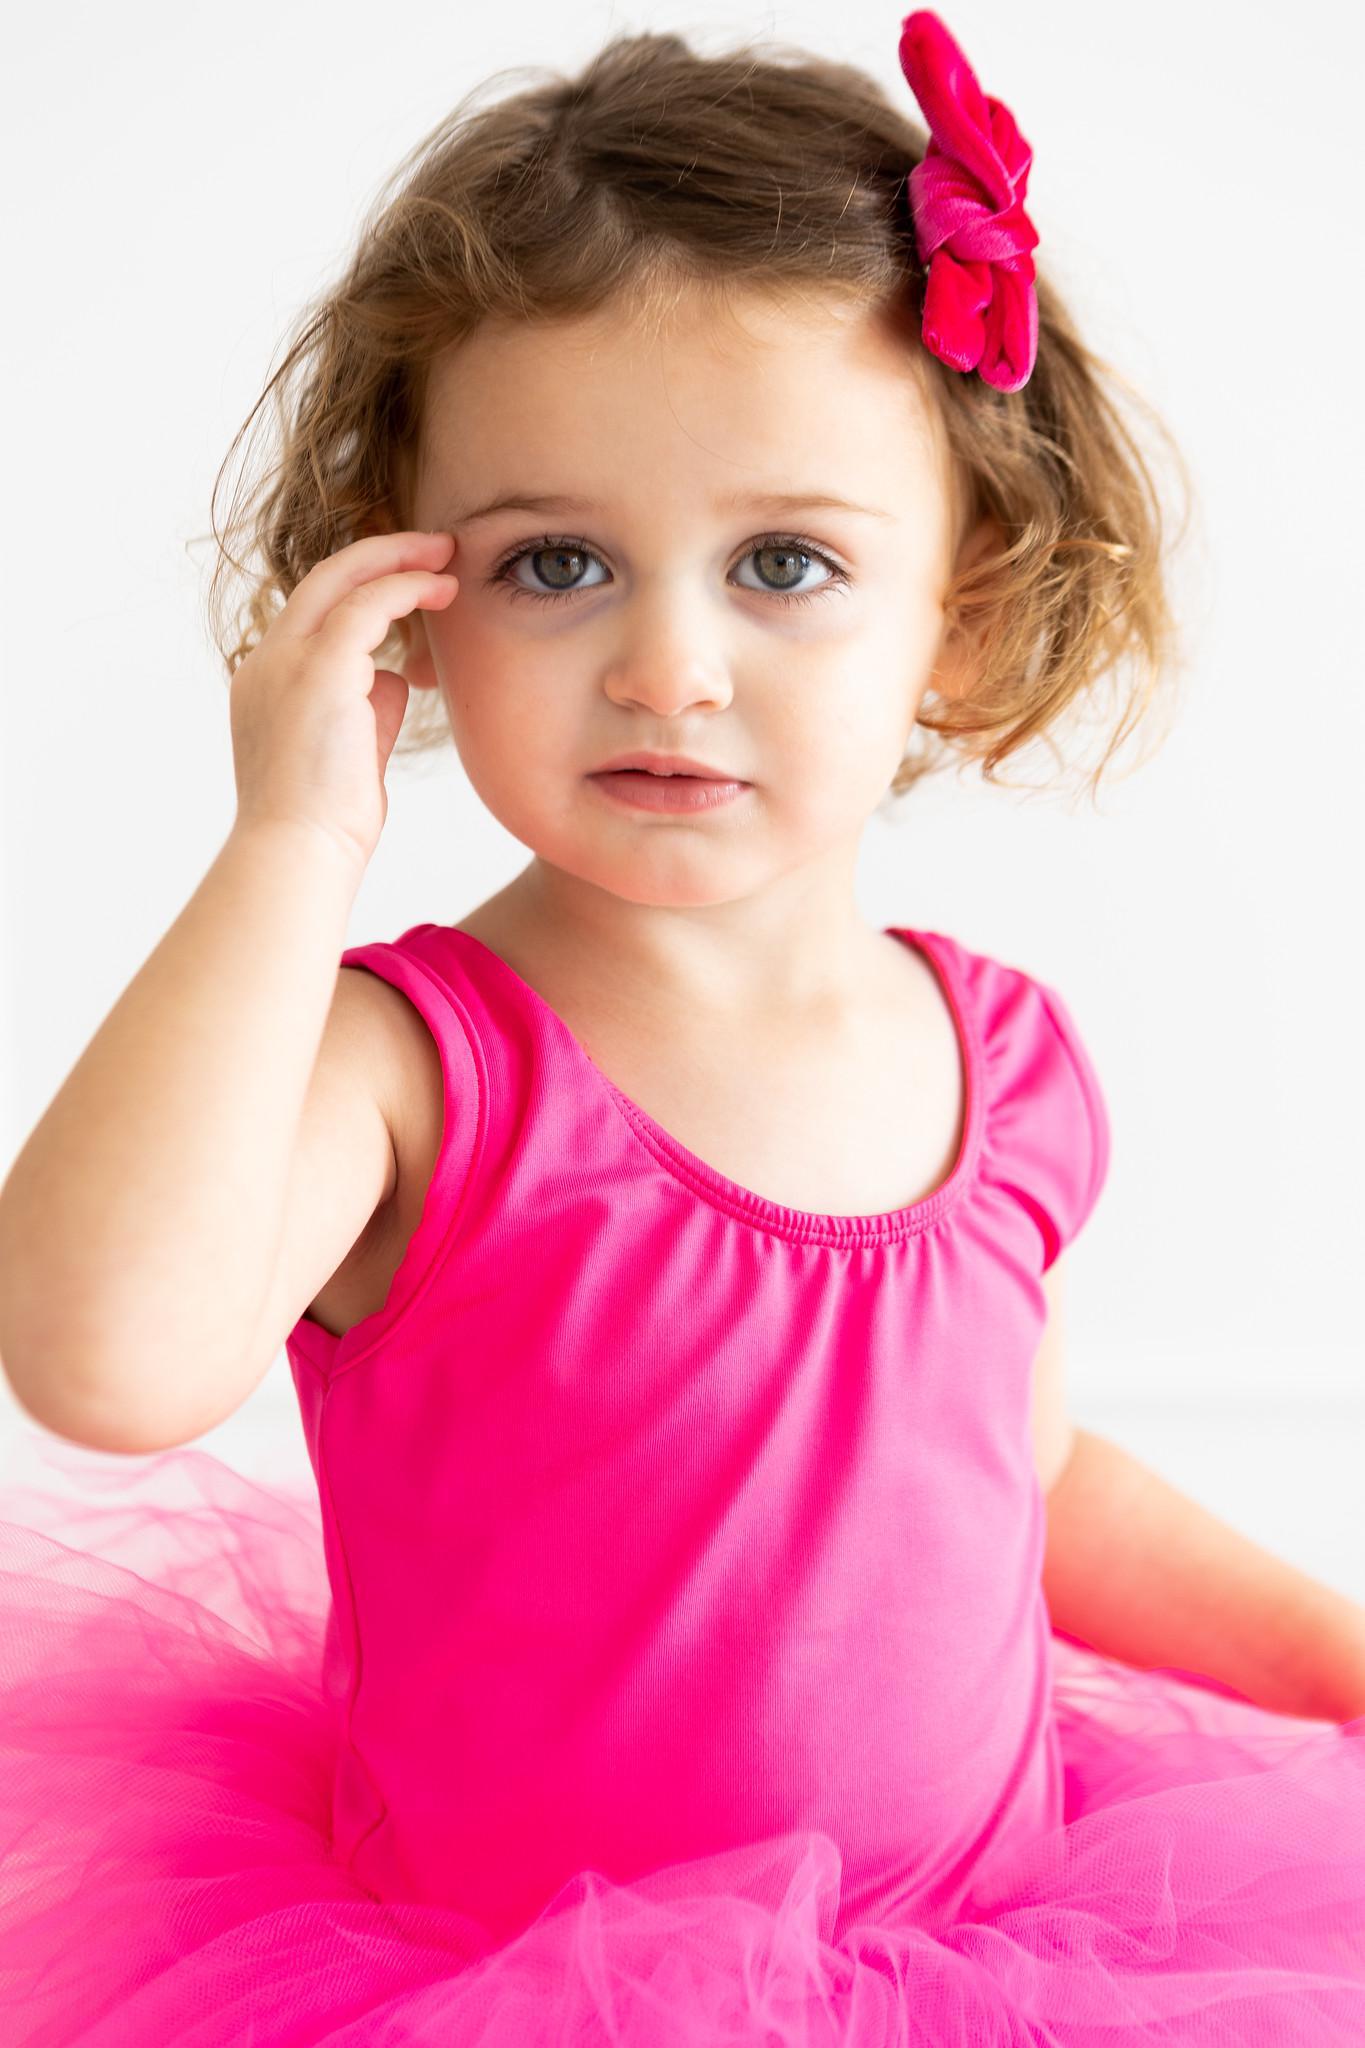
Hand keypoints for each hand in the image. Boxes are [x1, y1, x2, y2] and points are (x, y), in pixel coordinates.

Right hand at [227, 529, 458, 872]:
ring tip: (447, 557)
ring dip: (399, 561)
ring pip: (342, 581)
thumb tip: (399, 677)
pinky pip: (366, 605)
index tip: (409, 582)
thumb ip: (371, 708)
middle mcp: (267, 663)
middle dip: (380, 555)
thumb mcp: (351, 753)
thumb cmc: (326, 824)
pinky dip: (406, 588)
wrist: (297, 856)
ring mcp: (286, 662)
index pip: (313, 615)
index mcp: (267, 683)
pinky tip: (442, 589)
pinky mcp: (318, 670)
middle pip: (321, 580)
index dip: (362, 589)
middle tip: (435, 546)